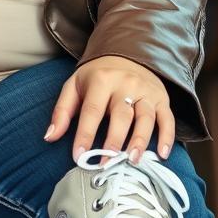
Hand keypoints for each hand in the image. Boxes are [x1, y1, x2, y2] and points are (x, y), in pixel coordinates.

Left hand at [45, 55, 174, 164]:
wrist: (126, 55)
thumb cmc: (96, 77)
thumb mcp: (74, 86)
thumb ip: (62, 111)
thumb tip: (49, 137)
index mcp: (101, 81)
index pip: (92, 110)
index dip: (85, 134)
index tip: (78, 156)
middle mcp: (125, 85)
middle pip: (121, 115)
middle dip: (114, 140)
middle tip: (106, 162)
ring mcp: (145, 92)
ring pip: (145, 117)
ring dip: (140, 140)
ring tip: (133, 160)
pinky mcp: (161, 99)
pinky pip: (167, 118)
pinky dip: (167, 136)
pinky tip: (162, 154)